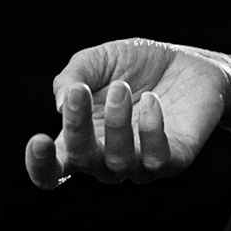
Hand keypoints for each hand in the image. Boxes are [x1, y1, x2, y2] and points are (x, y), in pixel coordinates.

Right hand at [23, 38, 230, 187]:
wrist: (191, 62)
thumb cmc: (139, 65)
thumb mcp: (99, 59)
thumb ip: (72, 76)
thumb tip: (60, 103)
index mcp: (82, 139)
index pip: (53, 171)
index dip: (40, 166)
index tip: (38, 140)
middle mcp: (107, 158)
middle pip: (82, 161)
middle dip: (76, 127)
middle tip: (80, 91)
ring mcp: (140, 163)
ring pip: (118, 162)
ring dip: (115, 124)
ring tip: (121, 88)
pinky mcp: (173, 160)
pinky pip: (156, 158)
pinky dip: (150, 130)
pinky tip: (152, 101)